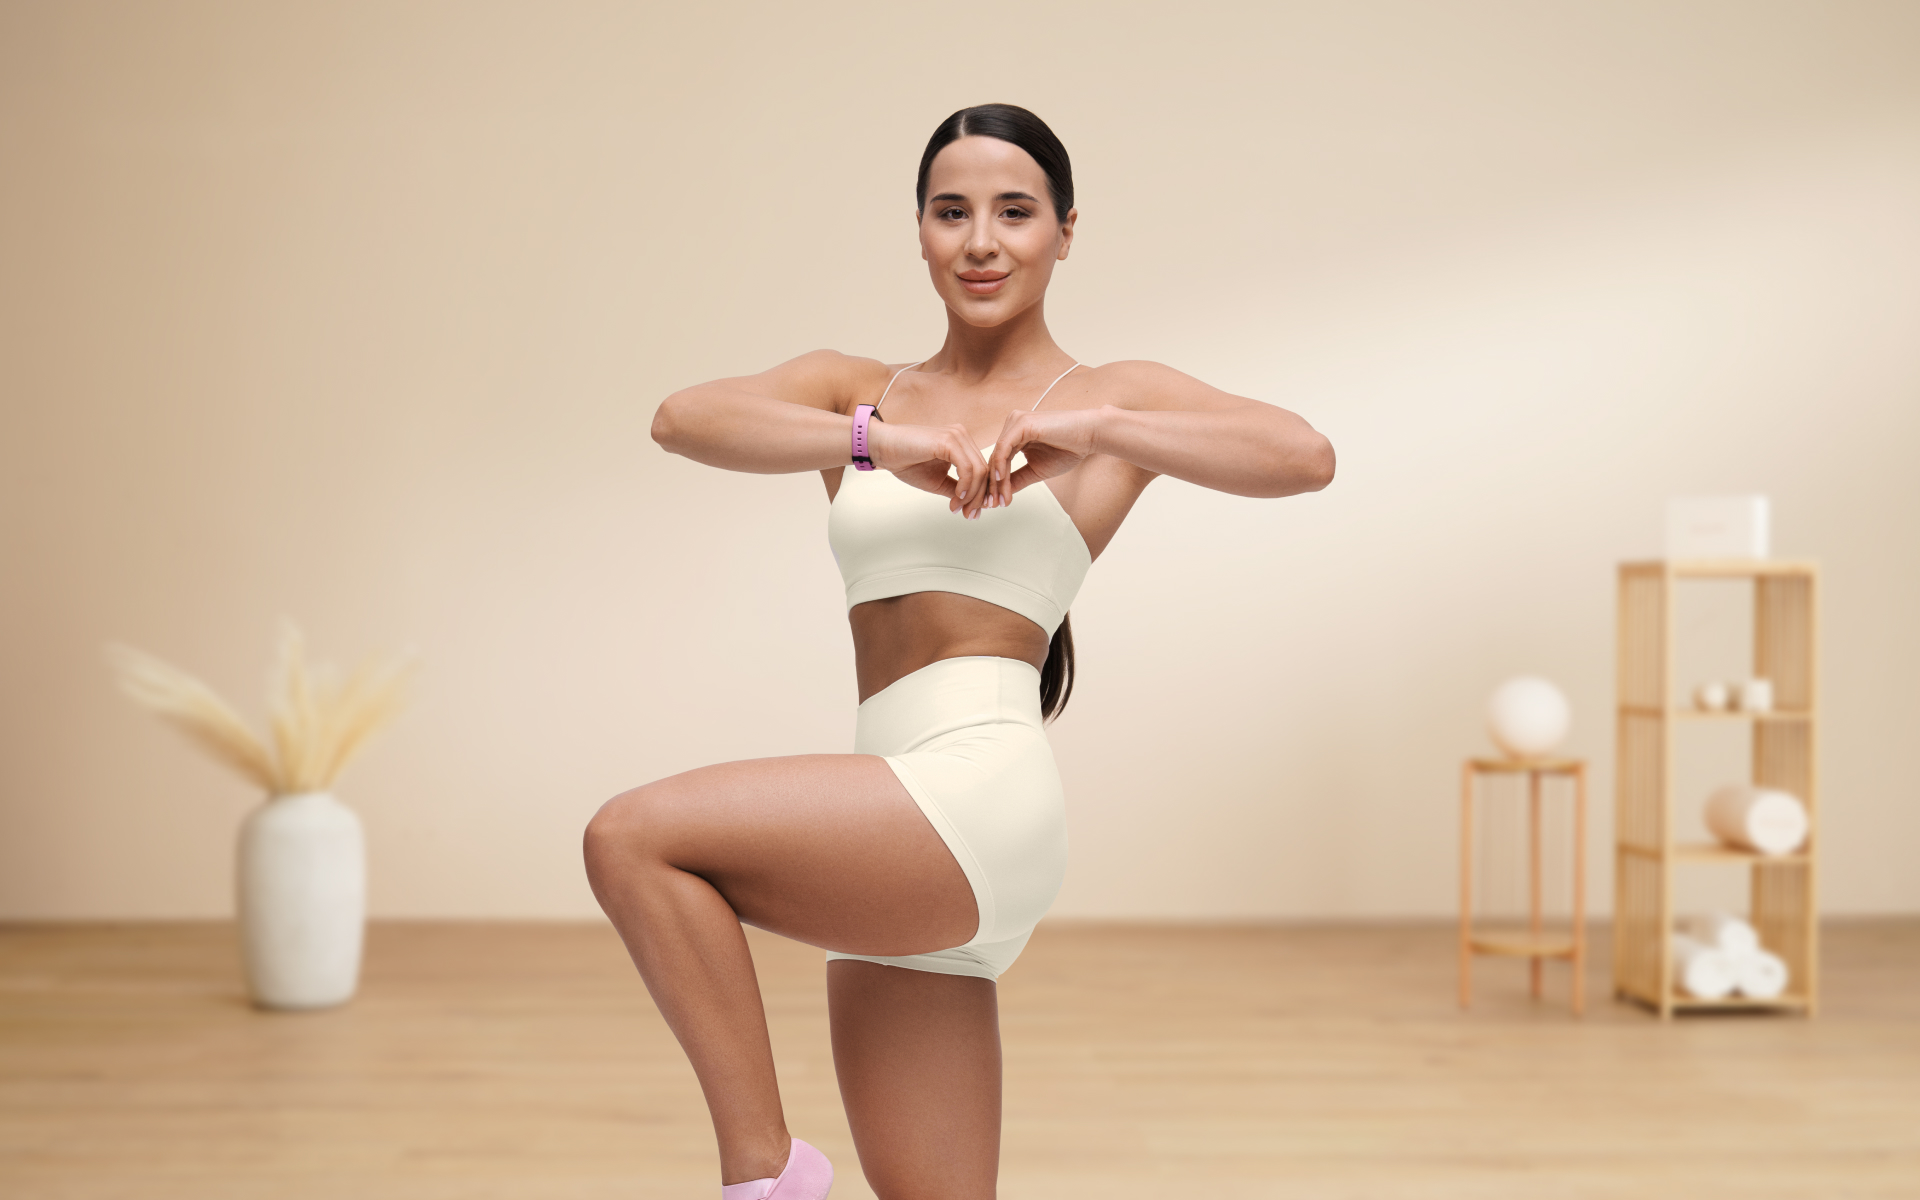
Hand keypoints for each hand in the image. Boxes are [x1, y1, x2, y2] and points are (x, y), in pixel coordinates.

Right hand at [866, 420, 992, 517]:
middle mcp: (962, 436)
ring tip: (959, 508)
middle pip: (984, 471)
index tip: (974, 512)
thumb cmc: (906, 461)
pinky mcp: (949, 440)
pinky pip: (967, 468)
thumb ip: (955, 489)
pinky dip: (966, 486)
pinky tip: (957, 498)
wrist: (883, 448)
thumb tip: (971, 504)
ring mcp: (957, 436)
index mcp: (962, 444)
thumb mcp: (937, 481)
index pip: (982, 470)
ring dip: (972, 495)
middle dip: (979, 497)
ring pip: (979, 471)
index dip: (981, 493)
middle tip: (970, 515)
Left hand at [983, 407, 1101, 508]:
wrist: (1089, 436)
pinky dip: (1000, 465)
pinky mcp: (1022, 423)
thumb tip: (1001, 494)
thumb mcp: (1036, 470)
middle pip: (994, 459)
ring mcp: (1016, 422)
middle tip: (990, 505)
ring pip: (997, 455)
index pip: (998, 461)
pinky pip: (1004, 447)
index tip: (994, 503)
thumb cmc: (1068, 449)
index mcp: (1015, 435)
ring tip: (998, 499)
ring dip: (996, 480)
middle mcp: (1012, 425)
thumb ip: (1017, 479)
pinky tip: (1000, 480)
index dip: (994, 484)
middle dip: (992, 485)